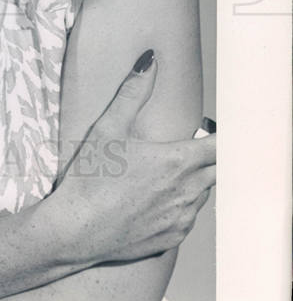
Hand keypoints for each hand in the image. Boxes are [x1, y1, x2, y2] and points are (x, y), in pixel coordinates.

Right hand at [54, 50, 215, 264]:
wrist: (77, 229)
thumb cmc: (91, 177)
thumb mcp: (108, 128)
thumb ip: (133, 93)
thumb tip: (150, 61)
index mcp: (177, 162)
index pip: (222, 146)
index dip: (223, 135)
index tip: (216, 127)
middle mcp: (188, 192)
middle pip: (218, 170)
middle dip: (209, 156)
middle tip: (189, 144)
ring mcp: (183, 218)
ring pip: (204, 193)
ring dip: (196, 179)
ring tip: (168, 170)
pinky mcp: (173, 238)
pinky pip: (189, 216)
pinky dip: (182, 204)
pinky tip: (157, 197)